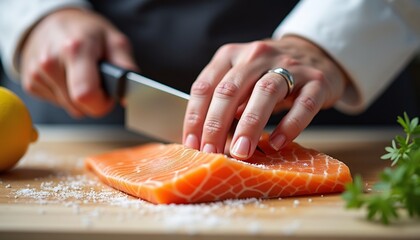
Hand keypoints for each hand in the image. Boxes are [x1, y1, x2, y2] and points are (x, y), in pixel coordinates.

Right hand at [20, 8, 136, 117]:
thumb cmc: (88, 32)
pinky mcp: (29, 82)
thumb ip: (126, 67)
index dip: (103, 103)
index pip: (86, 95)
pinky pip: (57, 104)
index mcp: (75, 50)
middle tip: (99, 81)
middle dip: (95, 101)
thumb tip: (129, 95)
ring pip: (69, 108)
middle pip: (79, 107)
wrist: (55, 21)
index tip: (109, 95)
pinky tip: (68, 77)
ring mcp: (36, 73)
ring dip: (81, 99)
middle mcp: (50, 62)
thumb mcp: (115, 40)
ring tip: (82, 75)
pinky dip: (67, 96)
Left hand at [183, 36, 347, 158]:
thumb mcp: (241, 78)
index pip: (205, 86)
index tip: (191, 145)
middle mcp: (257, 56)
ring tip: (241, 151)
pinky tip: (277, 143)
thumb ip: (225, 101)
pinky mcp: (317, 81)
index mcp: (232, 55)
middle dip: (216, 125)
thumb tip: (206, 139)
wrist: (315, 53)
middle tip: (211, 152)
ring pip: (265, 92)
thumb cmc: (268, 73)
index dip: (195, 117)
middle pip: (230, 90)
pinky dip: (290, 126)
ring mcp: (290, 65)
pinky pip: (304, 104)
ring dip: (250, 125)